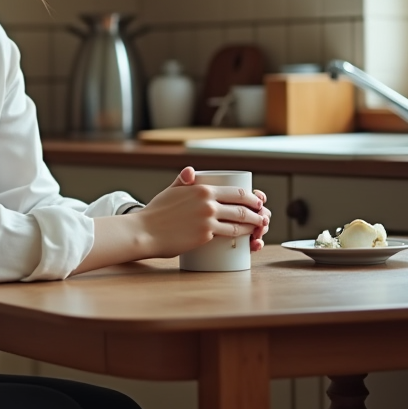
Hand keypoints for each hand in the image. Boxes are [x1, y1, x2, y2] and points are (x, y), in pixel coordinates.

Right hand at [129, 167, 267, 258]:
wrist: (144, 231)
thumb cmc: (155, 212)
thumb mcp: (170, 191)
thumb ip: (182, 181)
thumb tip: (190, 171)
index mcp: (202, 188)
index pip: (236, 191)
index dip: (251, 197)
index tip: (257, 201)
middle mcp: (208, 202)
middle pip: (242, 206)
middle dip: (257, 211)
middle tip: (263, 215)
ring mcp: (207, 219)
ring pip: (240, 221)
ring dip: (254, 224)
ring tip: (259, 227)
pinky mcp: (205, 235)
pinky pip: (230, 235)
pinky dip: (242, 235)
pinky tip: (246, 237)